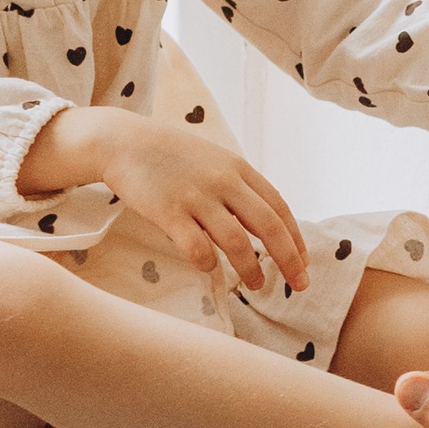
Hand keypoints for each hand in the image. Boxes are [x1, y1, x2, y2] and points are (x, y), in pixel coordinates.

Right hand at [20, 106, 307, 292]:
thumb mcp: (215, 161)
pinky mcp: (168, 211)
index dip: (296, 238)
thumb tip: (265, 223)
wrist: (124, 141)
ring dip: (252, 269)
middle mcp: (224, 181)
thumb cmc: (172, 156)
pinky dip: (208, 263)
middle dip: (289, 259)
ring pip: (237, 242)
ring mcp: (196, 196)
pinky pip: (197, 247)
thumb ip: (239, 187)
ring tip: (257, 286)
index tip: (304, 262)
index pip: (279, 207)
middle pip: (268, 226)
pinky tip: (210, 269)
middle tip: (300, 284)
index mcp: (239, 169)